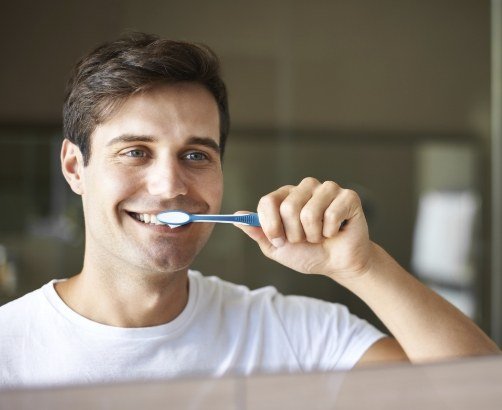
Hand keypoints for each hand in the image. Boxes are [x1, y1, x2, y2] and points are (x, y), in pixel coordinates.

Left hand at [235, 177, 373, 281]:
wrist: (337, 264)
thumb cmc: (308, 253)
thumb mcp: (276, 248)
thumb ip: (258, 232)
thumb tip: (236, 217)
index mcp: (286, 196)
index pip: (267, 201)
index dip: (271, 225)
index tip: (278, 240)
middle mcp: (305, 187)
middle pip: (288, 207)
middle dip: (295, 234)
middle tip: (305, 239)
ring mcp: (327, 189)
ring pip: (309, 212)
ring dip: (313, 234)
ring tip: (320, 235)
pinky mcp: (347, 197)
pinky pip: (331, 214)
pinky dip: (331, 231)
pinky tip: (335, 231)